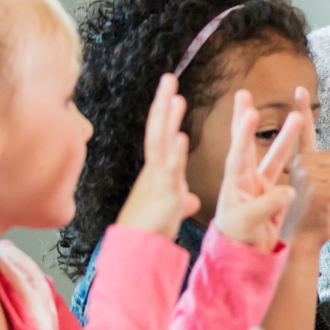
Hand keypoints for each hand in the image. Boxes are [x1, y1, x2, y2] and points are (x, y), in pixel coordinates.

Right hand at [116, 74, 201, 238]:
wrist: (138, 251)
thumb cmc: (152, 231)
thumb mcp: (172, 210)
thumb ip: (182, 199)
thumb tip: (191, 199)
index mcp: (158, 171)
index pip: (161, 135)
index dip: (166, 114)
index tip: (172, 94)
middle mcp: (155, 171)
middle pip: (158, 130)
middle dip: (163, 104)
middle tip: (169, 78)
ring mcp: (159, 180)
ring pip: (161, 144)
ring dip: (168, 120)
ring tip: (175, 97)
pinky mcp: (166, 195)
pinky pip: (170, 171)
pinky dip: (175, 154)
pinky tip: (181, 138)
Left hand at [211, 90, 301, 250]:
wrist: (243, 257)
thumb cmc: (238, 239)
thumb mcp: (248, 222)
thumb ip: (268, 205)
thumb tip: (290, 191)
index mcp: (235, 182)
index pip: (239, 151)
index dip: (243, 132)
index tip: (248, 111)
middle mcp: (246, 179)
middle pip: (248, 143)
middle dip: (247, 119)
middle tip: (245, 94)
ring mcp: (260, 186)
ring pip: (276, 155)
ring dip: (286, 136)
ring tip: (299, 117)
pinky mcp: (273, 195)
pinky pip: (288, 173)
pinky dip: (299, 161)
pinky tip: (312, 152)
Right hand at [285, 86, 329, 248]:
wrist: (299, 241)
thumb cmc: (310, 215)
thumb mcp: (323, 186)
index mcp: (299, 161)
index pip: (303, 132)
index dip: (302, 109)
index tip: (300, 88)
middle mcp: (299, 164)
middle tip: (322, 197)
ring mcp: (307, 175)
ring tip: (323, 203)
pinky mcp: (317, 188)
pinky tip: (327, 207)